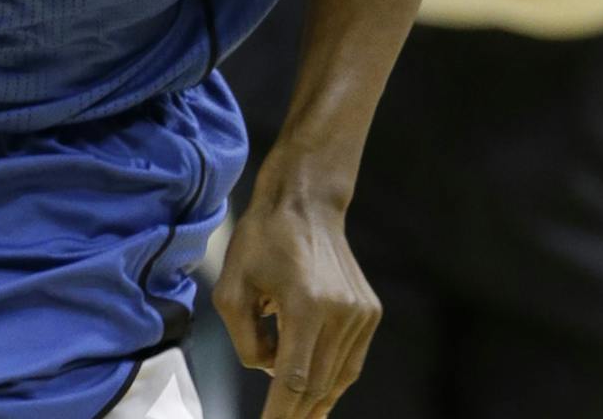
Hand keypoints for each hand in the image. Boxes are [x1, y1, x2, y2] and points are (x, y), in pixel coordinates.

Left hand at [214, 182, 379, 417]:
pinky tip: (315, 394)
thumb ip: (246, 340)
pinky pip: (350, 360)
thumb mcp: (232, 288)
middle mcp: (341, 313)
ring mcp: (361, 314)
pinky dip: (332, 379)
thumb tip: (270, 373)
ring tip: (296, 417)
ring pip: (338, 377)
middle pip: (317, 383)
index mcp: (306, 305)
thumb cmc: (260, 241)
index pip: (293, 378)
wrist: (305, 204)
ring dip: (315, 401)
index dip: (279, 412)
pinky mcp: (370, 312)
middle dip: (296, 413)